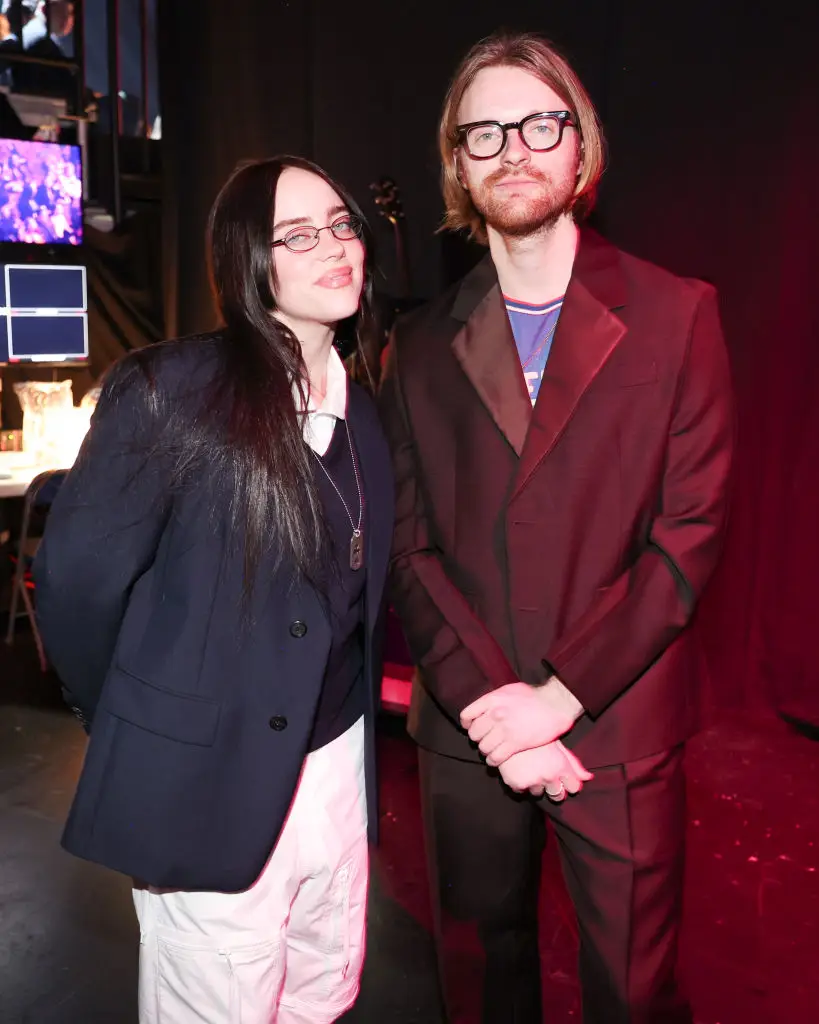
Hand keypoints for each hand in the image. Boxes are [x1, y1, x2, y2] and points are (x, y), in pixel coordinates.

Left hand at [461, 679, 583, 765]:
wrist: (555, 704)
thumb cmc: (535, 696)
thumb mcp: (510, 690)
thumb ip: (495, 699)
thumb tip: (486, 706)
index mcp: (492, 699)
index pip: (466, 716)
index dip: (468, 725)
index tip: (472, 728)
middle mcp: (495, 714)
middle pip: (474, 734)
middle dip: (478, 739)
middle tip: (486, 740)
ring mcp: (505, 729)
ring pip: (483, 747)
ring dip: (486, 751)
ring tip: (492, 750)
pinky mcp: (515, 743)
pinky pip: (495, 758)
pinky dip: (493, 761)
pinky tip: (496, 759)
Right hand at [497, 741, 592, 800]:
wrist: (508, 726)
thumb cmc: (535, 733)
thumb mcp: (557, 745)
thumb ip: (573, 763)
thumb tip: (589, 777)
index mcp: (561, 766)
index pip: (574, 787)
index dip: (569, 784)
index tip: (563, 779)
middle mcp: (549, 776)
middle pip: (558, 796)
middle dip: (555, 789)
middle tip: (545, 776)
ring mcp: (532, 781)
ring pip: (538, 793)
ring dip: (535, 785)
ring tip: (529, 769)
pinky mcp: (516, 783)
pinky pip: (520, 791)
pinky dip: (519, 783)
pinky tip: (518, 770)